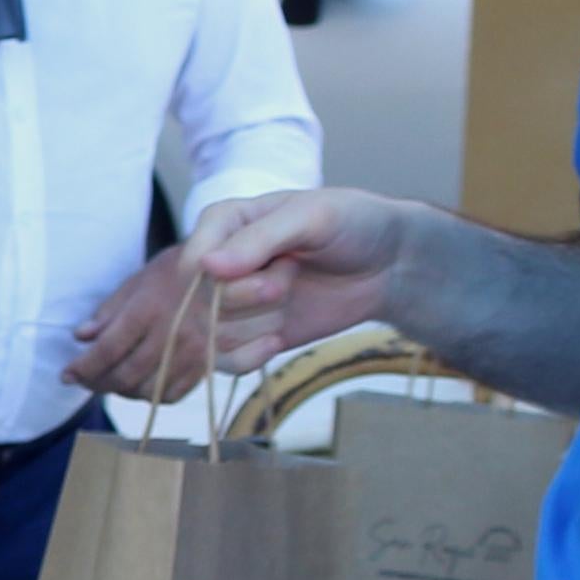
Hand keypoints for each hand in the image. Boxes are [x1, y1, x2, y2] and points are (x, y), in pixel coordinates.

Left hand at [60, 253, 234, 406]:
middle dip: (97, 383)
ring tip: (108, 382)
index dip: (83, 368)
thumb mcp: (137, 281)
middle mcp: (171, 334)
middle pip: (125, 375)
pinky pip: (171, 395)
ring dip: (121, 392)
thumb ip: (108, 311)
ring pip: (146, 390)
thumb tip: (81, 337)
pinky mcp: (206, 364)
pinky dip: (150, 396)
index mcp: (149, 309)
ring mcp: (192, 352)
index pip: (108, 350)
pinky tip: (139, 386)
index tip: (66, 375)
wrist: (226, 271)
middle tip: (83, 381)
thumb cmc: (175, 272)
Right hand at [176, 189, 417, 375]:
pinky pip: (225, 361)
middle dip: (255, 296)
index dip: (227, 276)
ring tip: (292, 294)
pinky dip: (249, 358)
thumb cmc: (351, 225)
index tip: (279, 263)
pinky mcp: (249, 334)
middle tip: (292, 273)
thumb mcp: (311, 218)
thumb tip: (207, 266)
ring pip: (217, 334)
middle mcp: (219, 262)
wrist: (387, 265)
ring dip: (262, 323)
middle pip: (205, 302)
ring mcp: (233, 302)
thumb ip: (260, 239)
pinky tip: (276, 341)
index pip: (193, 262)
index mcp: (223, 223)